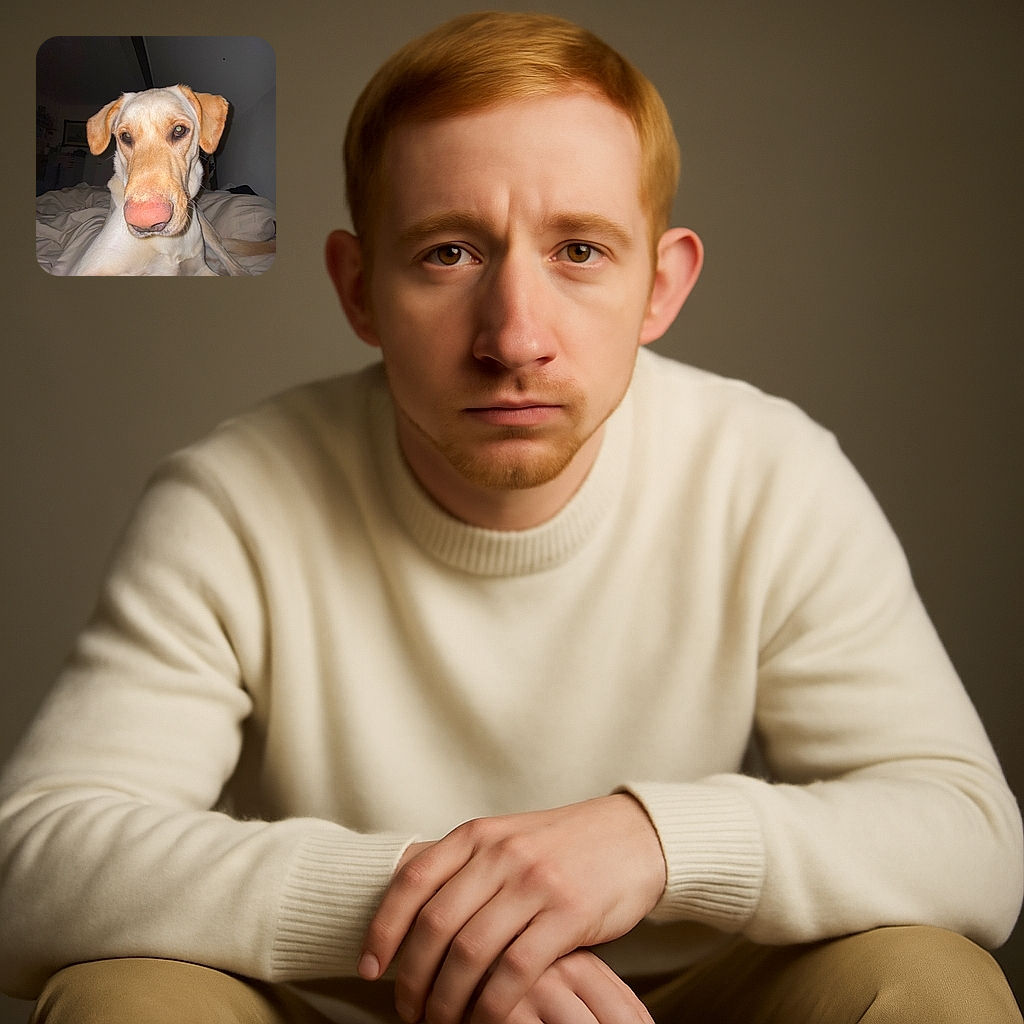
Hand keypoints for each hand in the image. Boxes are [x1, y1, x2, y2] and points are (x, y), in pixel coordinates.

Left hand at [358, 794, 665, 1023]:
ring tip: (440, 1022)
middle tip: (407, 1011)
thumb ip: (463, 868)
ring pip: (471, 952)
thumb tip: (406, 913)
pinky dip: (490, 1006)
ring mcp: (534, 882)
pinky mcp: (567, 914)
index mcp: (478, 835)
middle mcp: (500, 853)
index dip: (382, 928)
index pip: (412, 880)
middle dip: (412, 977)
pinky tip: (482, 1022)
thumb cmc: (561, 846)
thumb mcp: (506, 839)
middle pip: (435, 924)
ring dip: (447, 999)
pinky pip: (515, 971)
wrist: (632, 836)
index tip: (370, 969)